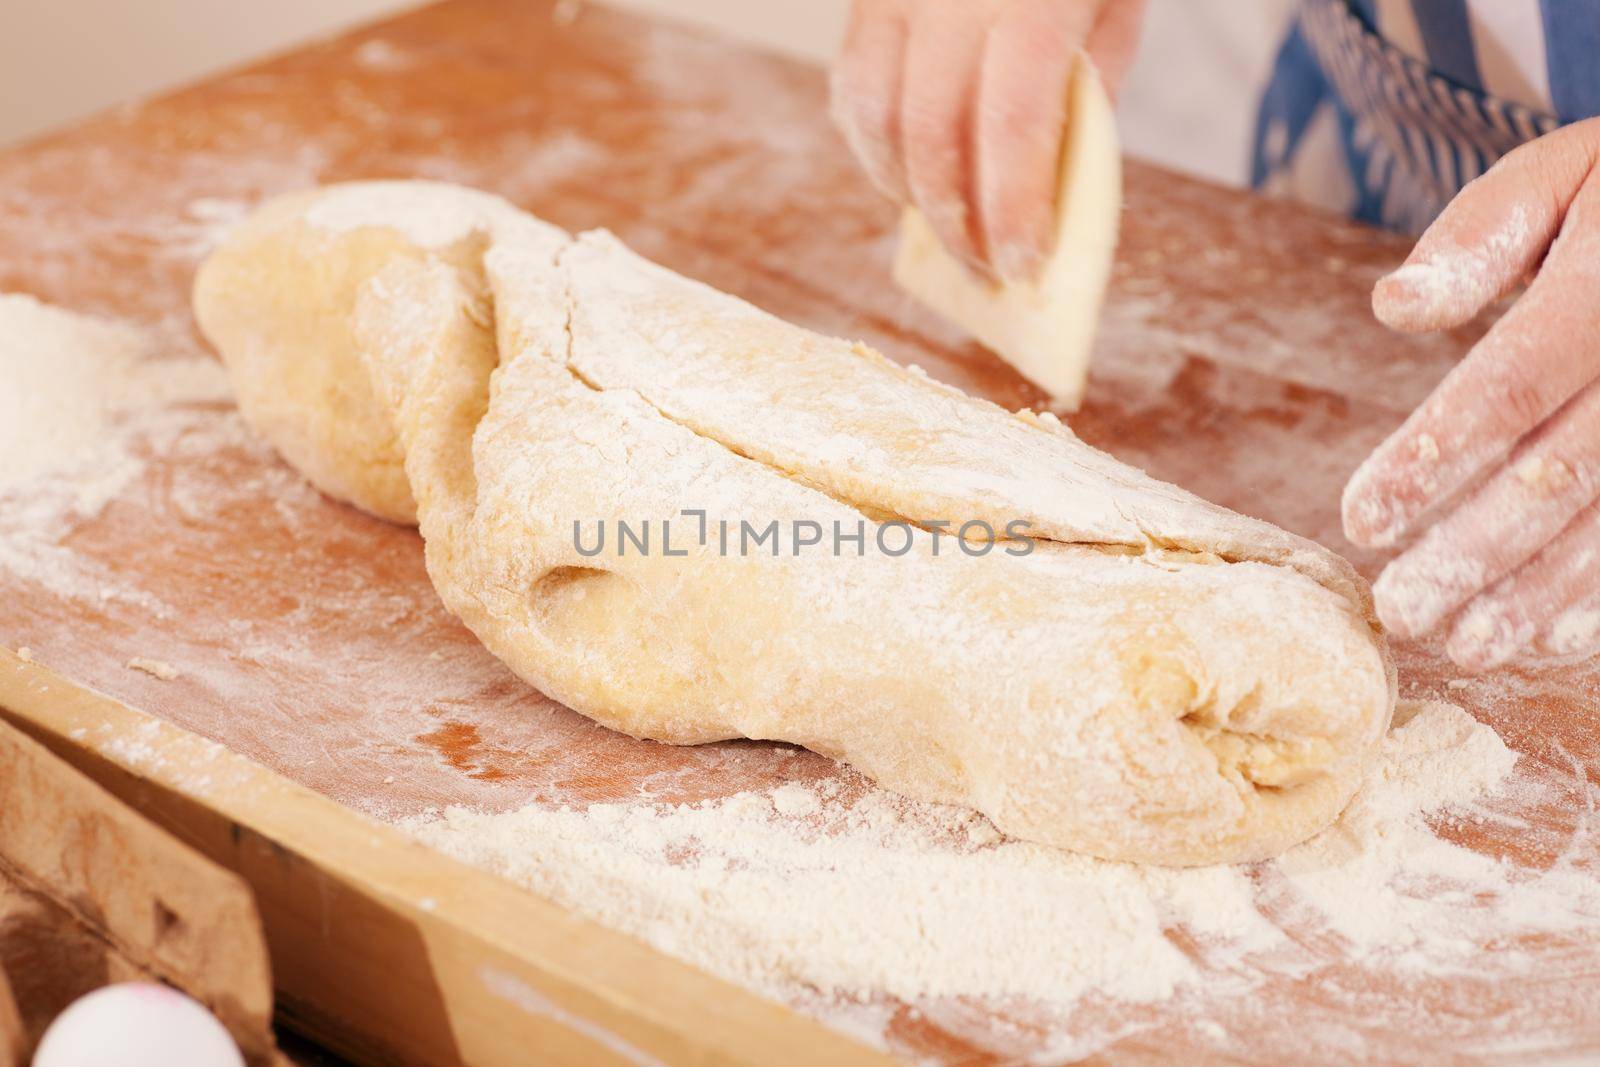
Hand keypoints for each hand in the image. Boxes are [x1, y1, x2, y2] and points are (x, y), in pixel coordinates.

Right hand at [829, 0, 1144, 281]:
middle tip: (984, 269)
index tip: (1023, 264)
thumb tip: (1044, 189)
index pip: (1011, 125)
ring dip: (907, 189)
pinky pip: (853, 83)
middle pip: (931, 132)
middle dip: (955, 219)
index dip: (1012, 208)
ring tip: (946, 226)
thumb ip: (1084, 87)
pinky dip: (874, 144)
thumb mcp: (1114, 2)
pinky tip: (906, 172)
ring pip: (875, 115)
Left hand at [1343, 117, 1599, 670]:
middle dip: (1475, 551)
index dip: (1434, 459)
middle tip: (1398, 612)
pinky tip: (1554, 641)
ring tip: (1466, 647)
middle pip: (1562, 473)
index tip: (1360, 523)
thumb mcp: (1559, 176)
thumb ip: (1481, 235)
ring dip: (1540, 593)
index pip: (1511, 385)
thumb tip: (1392, 305)